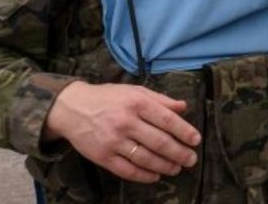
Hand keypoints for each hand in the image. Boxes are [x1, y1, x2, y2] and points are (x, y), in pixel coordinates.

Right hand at [43, 81, 200, 183]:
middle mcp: (126, 122)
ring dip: (165, 166)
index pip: (167, 119)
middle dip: (179, 153)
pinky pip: (127, 170)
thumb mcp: (134, 91)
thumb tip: (183, 107)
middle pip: (159, 142)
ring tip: (176, 168)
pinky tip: (155, 175)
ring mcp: (113, 141)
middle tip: (191, 160)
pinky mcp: (103, 156)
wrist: (72, 108)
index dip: (184, 131)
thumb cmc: (108, 98)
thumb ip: (160, 99)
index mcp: (136, 102)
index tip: (196, 140)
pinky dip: (144, 175)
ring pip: (146, 158)